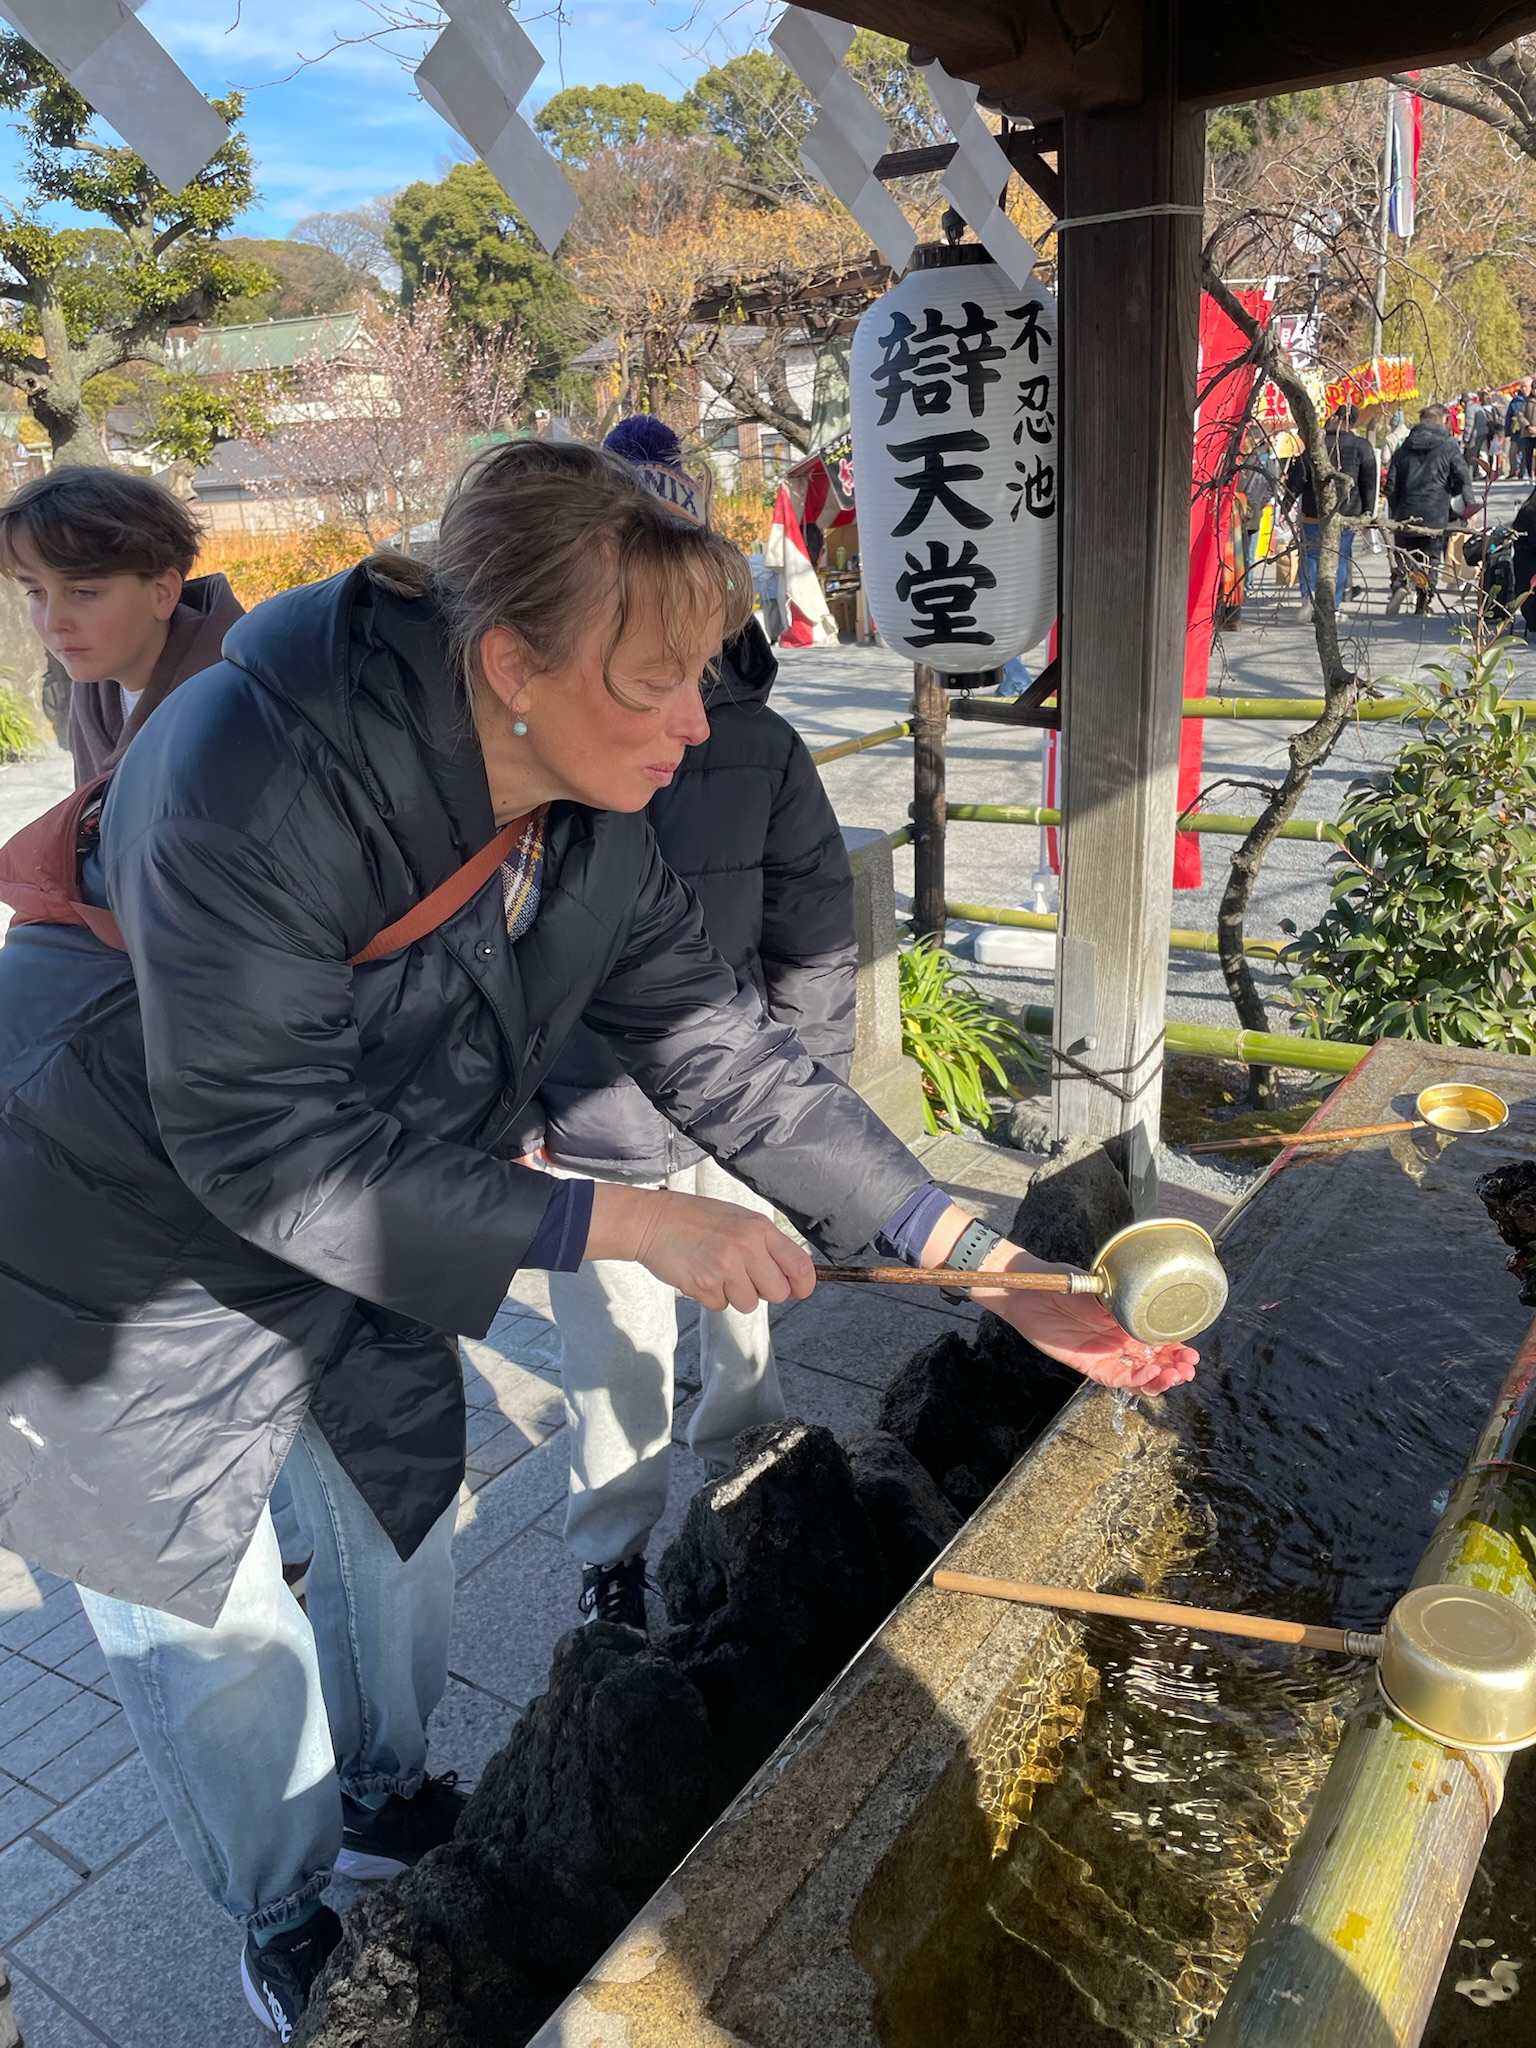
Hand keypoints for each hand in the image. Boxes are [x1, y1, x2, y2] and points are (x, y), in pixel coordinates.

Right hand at [587, 1182, 814, 1313]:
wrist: (651, 1221)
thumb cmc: (694, 1219)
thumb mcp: (737, 1219)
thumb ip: (764, 1245)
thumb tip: (788, 1279)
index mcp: (758, 1228)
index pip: (799, 1264)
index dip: (803, 1285)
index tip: (799, 1290)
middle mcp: (746, 1246)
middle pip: (778, 1293)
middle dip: (763, 1291)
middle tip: (743, 1276)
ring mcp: (725, 1266)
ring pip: (748, 1304)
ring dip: (734, 1294)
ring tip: (716, 1270)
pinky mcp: (704, 1284)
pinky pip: (720, 1306)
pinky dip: (711, 1296)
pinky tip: (700, 1274)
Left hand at [969, 1244, 1197, 1394]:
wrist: (1033, 1290)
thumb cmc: (1065, 1283)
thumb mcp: (1102, 1288)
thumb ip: (1123, 1301)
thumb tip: (1148, 1307)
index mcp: (1128, 1322)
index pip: (1159, 1342)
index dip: (1177, 1350)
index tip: (1192, 1354)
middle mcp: (1120, 1341)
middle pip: (1153, 1363)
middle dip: (1174, 1369)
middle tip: (1188, 1370)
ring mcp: (1106, 1354)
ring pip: (1138, 1375)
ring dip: (1158, 1378)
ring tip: (1175, 1376)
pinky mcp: (1088, 1364)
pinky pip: (1114, 1377)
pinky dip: (1133, 1379)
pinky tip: (1148, 1374)